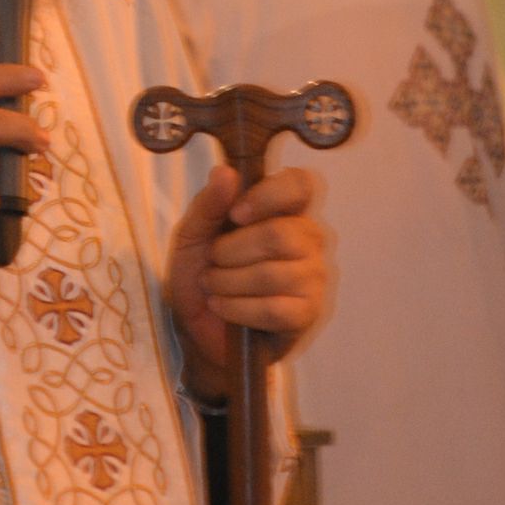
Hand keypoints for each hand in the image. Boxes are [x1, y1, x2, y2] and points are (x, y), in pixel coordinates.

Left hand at [164, 164, 325, 402]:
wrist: (198, 330)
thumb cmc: (201, 276)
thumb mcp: (191, 236)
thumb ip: (207, 205)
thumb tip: (226, 173)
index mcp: (283, 210)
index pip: (299, 185)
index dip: (269, 195)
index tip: (235, 214)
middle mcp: (307, 239)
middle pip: (279, 234)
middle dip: (230, 252)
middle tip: (213, 263)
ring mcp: (312, 277)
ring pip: (273, 273)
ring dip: (228, 283)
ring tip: (215, 287)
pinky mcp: (307, 312)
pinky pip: (274, 308)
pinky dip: (237, 308)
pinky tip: (224, 308)